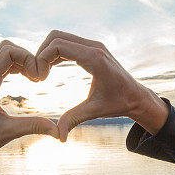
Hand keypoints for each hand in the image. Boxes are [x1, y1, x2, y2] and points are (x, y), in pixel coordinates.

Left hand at [0, 40, 57, 174]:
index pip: (8, 52)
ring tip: (34, 79)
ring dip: (21, 60)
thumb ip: (34, 127)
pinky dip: (14, 65)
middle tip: (39, 77)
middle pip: (6, 47)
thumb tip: (58, 131)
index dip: (29, 59)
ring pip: (2, 53)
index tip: (39, 78)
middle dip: (26, 57)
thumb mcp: (9, 132)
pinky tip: (26, 79)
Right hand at [36, 30, 169, 141]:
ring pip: (60, 37)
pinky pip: (67, 43)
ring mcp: (93, 45)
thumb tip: (59, 137)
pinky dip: (55, 53)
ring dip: (47, 53)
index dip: (42, 59)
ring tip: (42, 75)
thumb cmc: (119, 103)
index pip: (58, 46)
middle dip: (41, 54)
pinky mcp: (92, 48)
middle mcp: (94, 47)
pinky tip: (50, 71)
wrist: (136, 97)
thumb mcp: (95, 112)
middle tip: (38, 76)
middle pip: (56, 37)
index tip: (39, 79)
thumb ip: (74, 119)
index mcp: (94, 58)